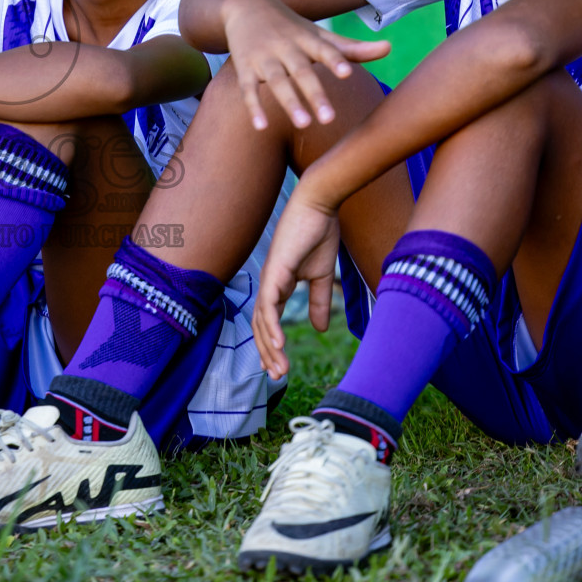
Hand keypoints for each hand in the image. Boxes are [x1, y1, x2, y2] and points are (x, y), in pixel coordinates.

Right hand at [221, 0, 388, 130]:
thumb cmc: (290, 26)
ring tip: (303, 124)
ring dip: (289, 102)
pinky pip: (248, 89)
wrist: (244, 5)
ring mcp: (263, 58)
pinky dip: (254, 107)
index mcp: (307, 39)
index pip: (324, 50)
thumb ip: (350, 48)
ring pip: (276, 82)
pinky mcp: (244, 67)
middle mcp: (286, 47)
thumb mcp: (318, 34)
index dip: (335, 61)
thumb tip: (389, 48)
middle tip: (330, 119)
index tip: (347, 74)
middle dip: (315, 94)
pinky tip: (261, 127)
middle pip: (302, 72)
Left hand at [252, 180, 341, 380]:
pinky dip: (272, 326)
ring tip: (278, 369)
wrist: (320, 206)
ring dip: (269, 346)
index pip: (268, 321)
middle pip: (260, 326)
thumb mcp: (320, 276)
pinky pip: (269, 305)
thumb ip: (317, 301)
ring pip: (261, 320)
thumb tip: (318, 329)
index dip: (271, 345)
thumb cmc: (318, 234)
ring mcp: (269, 278)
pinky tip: (280, 345)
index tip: (279, 368)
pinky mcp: (275, 271)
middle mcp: (268, 284)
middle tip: (277, 376)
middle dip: (267, 353)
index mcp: (278, 284)